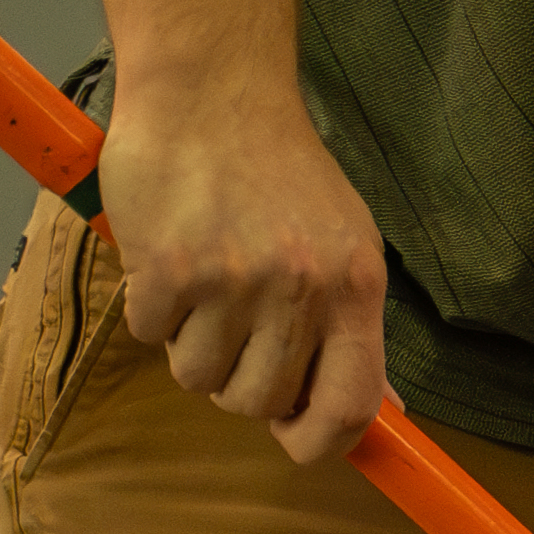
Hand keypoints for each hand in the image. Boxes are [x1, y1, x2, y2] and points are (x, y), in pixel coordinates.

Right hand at [102, 70, 395, 461]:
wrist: (212, 91)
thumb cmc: (278, 169)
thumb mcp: (347, 241)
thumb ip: (355, 326)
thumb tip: (383, 408)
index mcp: (355, 287)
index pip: (351, 404)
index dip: (322, 443)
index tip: (296, 441)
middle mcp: (300, 289)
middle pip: (261, 402)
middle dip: (239, 386)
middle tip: (232, 335)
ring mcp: (232, 281)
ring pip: (199, 379)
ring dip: (191, 348)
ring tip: (202, 288)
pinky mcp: (168, 268)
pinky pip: (150, 337)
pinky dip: (151, 313)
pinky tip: (168, 262)